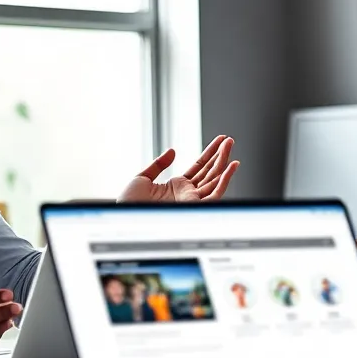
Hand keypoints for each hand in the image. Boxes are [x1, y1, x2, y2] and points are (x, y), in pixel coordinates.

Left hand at [118, 135, 238, 202]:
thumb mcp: (142, 178)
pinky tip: (231, 166)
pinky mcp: (195, 208)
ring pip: (215, 179)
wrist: (125, 217)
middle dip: (221, 154)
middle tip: (229, 140)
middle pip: (210, 171)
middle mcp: (187, 194)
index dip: (210, 153)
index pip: (199, 167)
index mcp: (176, 187)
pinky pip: (216, 194)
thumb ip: (159, 164)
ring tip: (230, 145)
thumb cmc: (130, 204)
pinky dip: (225, 180)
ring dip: (224, 161)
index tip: (219, 141)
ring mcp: (192, 201)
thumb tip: (172, 151)